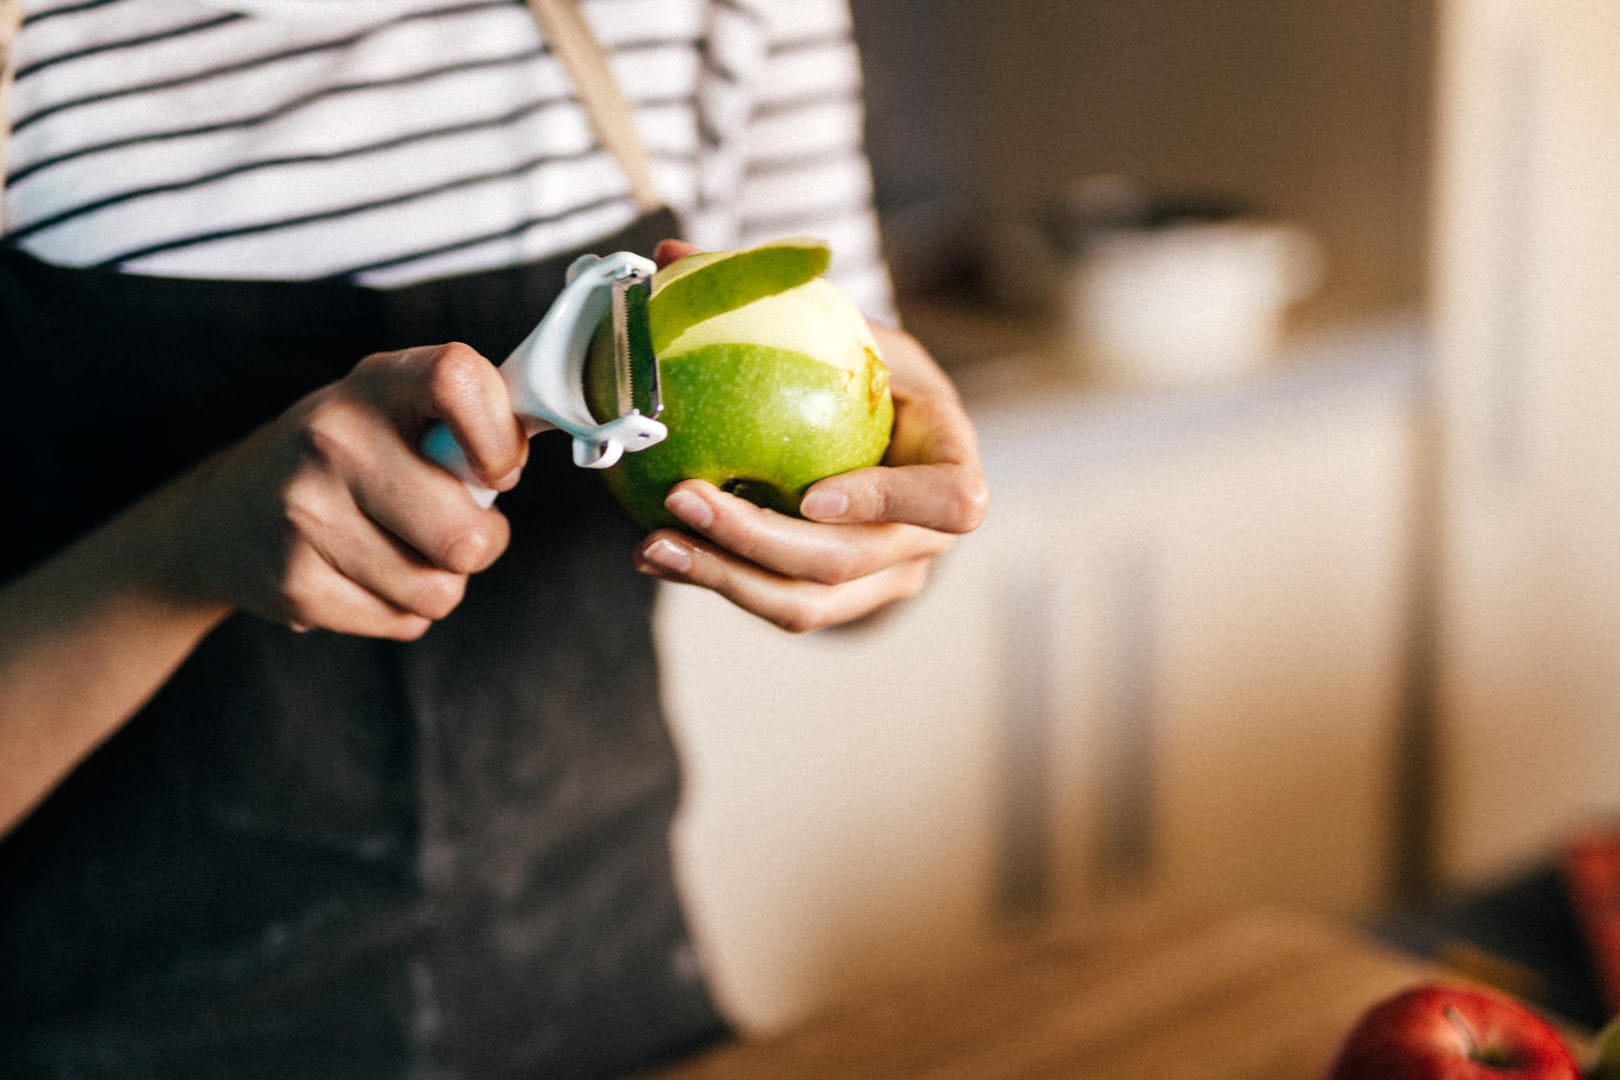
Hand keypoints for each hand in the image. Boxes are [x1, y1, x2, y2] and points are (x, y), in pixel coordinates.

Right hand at [167, 343, 526, 638]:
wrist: (221, 518)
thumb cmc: (343, 459)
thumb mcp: (393, 409)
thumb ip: (466, 419)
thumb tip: (529, 448)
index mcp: (375, 383)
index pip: (459, 380)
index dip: (500, 439)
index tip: (498, 469)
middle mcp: (333, 438)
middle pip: (466, 535)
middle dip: (482, 543)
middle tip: (457, 527)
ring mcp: (306, 513)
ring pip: (440, 588)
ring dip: (438, 580)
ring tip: (400, 548)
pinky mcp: (294, 585)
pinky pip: (404, 621)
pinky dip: (400, 608)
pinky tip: (363, 574)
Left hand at [632, 241, 988, 631]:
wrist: (883, 436)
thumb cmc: (864, 371)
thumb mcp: (843, 326)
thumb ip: (773, 295)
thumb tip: (671, 255)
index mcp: (949, 463)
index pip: (951, 502)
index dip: (889, 505)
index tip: (812, 495)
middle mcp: (924, 538)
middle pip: (849, 561)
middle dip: (761, 540)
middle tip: (683, 498)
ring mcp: (883, 581)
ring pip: (807, 603)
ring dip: (724, 577)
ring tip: (652, 545)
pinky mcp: (837, 603)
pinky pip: (777, 606)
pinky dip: (717, 582)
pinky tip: (658, 553)